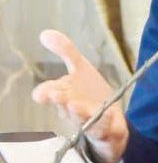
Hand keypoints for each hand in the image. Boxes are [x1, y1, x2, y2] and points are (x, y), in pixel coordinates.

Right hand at [31, 29, 128, 162]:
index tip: (42, 93)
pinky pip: (103, 127)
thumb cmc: (88, 94)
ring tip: (74, 105)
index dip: (45, 92)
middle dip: (59, 100)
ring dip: (77, 112)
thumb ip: (66, 51)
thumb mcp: (81, 68)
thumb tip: (45, 33)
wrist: (110, 119)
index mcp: (65, 94)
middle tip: (55, 95)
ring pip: (80, 119)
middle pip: (63, 106)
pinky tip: (106, 115)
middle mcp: (72, 109)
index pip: (49, 93)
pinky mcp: (105, 129)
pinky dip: (103, 121)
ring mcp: (88, 121)